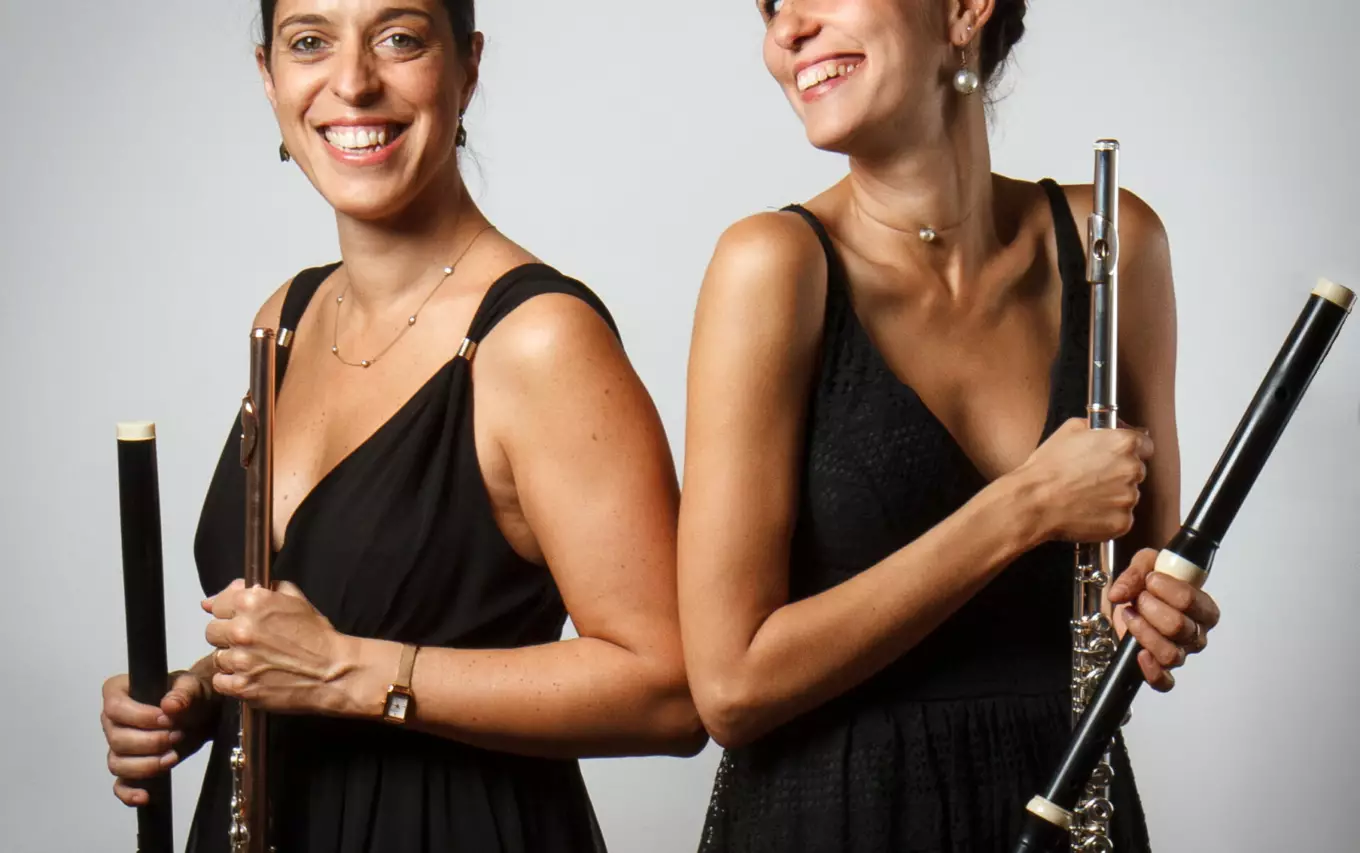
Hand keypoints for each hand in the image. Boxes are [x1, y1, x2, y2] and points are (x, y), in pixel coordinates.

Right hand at [101, 668, 214, 806]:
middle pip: (116, 739)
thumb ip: (182, 692)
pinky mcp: (132, 766)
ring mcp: (119, 746)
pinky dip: (129, 793)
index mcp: (119, 692)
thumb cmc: (191, 694)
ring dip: (146, 765)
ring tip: (173, 756)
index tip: (167, 719)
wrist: (203, 713)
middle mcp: (112, 720)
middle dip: (150, 742)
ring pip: (117, 763)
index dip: (139, 717)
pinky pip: (120, 785)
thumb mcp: (192, 686)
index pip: (115, 707)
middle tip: (177, 735)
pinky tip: (145, 796)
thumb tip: (170, 706)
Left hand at [203, 579, 357, 715]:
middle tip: (250, 641)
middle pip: (212, 631)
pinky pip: (220, 681)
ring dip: (232, 658)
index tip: (237, 619)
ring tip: (256, 660)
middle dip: (228, 635)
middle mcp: (242, 629)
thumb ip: (262, 590)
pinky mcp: (241, 686)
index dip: (228, 612)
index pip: (217, 604)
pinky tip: (252, 676)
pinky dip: (232, 680)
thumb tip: (228, 592)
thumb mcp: (295, 600)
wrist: (333, 671)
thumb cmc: (317, 637)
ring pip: (217, 657)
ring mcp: (240, 659)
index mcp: (253, 603)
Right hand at [1015, 417, 1153, 543]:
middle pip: (1136, 471)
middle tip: (1093, 477)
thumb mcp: (1070, 429)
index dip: (1129, 450)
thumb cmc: (1047, 468)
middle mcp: (1132, 470)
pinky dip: (1107, 516)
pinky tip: (1087, 510)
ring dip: (1113, 495)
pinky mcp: (1122, 522)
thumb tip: (1118, 428)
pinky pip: (1121, 518)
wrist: (1034, 502)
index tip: (1118, 456)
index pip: (1146, 446)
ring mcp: (1129, 498)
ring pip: (1127, 495)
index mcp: (1123, 444)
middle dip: (1119, 473)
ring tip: (1085, 495)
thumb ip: (1101, 426)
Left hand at [1108, 547, 1220, 691]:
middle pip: (1179, 628)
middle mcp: (1196, 633)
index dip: (1165, 589)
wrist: (1138, 596)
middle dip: (1151, 608)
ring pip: (1170, 654)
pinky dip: (1152, 672)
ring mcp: (1181, 652)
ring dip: (1144, 632)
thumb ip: (1135, 573)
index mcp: (1203, 607)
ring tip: (1131, 615)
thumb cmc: (1152, 580)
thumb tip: (1119, 593)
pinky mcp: (1163, 668)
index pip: (1190, 601)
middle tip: (1140, 598)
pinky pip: (1164, 682)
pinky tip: (1140, 653)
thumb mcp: (1146, 563)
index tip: (1151, 579)